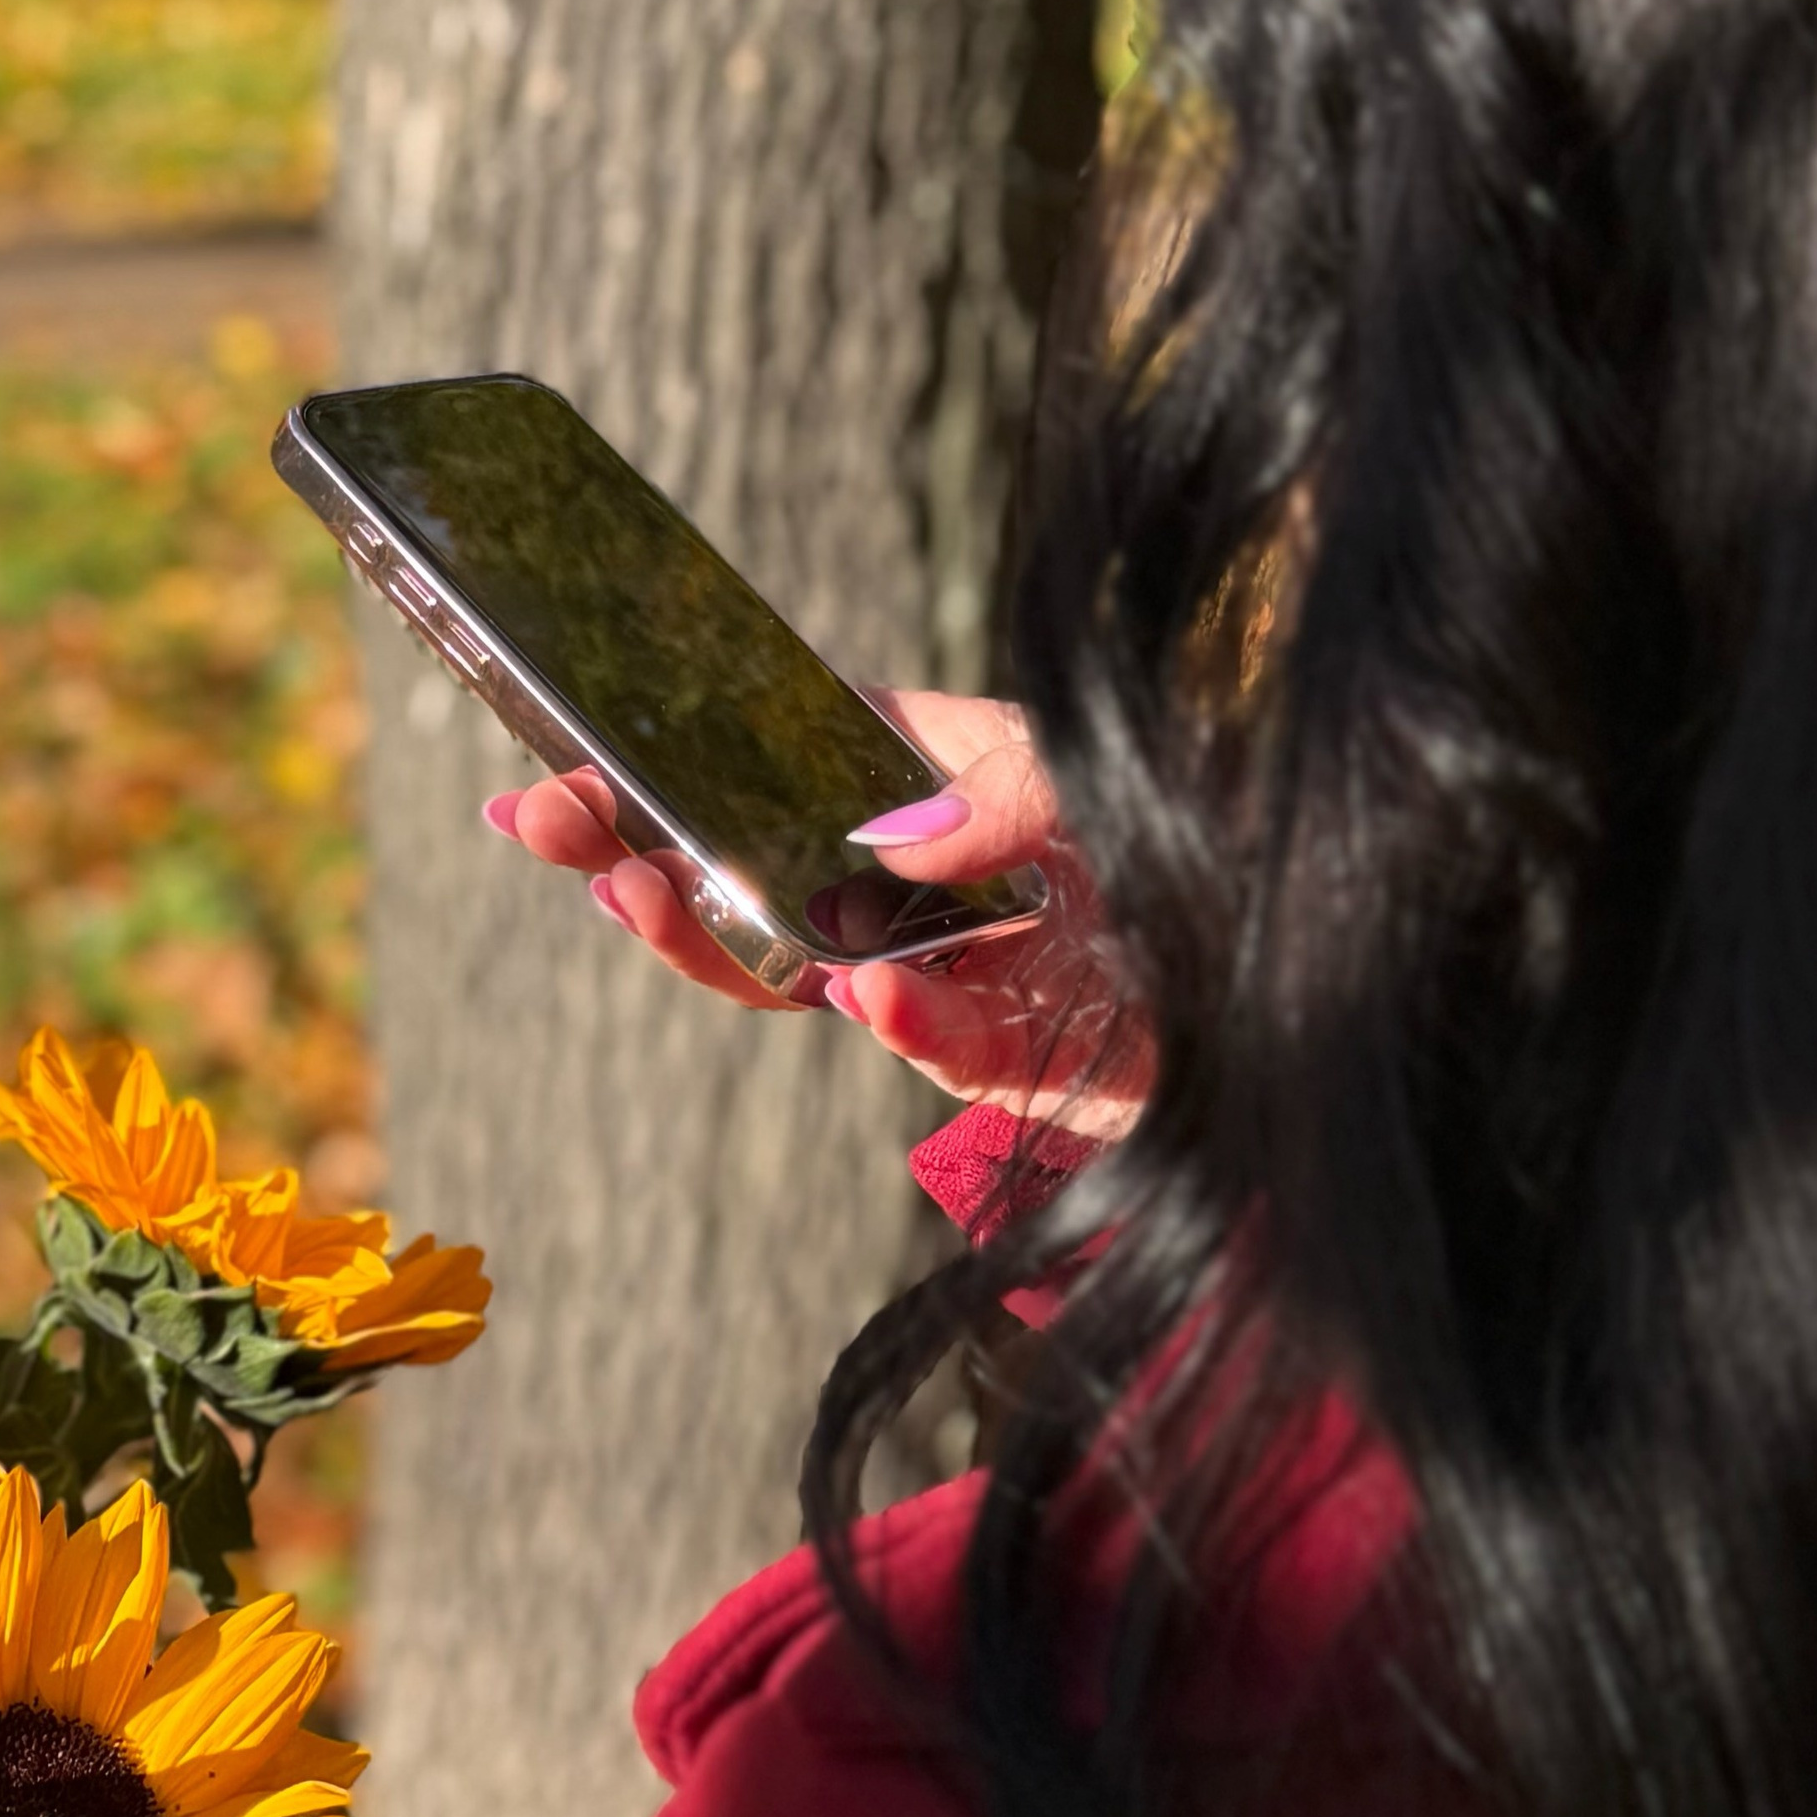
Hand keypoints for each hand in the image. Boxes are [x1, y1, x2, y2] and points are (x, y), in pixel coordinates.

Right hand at [484, 692, 1152, 1134]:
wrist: (1276, 969)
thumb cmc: (1175, 838)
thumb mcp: (1077, 766)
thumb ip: (993, 786)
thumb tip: (886, 841)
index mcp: (897, 794)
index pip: (754, 774)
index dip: (654, 773)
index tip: (562, 770)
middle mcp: (894, 890)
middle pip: (735, 877)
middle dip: (630, 851)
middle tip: (540, 828)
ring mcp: (931, 972)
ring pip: (791, 966)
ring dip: (709, 935)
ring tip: (638, 893)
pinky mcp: (995, 1051)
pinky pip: (932, 1037)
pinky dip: (900, 1013)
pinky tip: (862, 985)